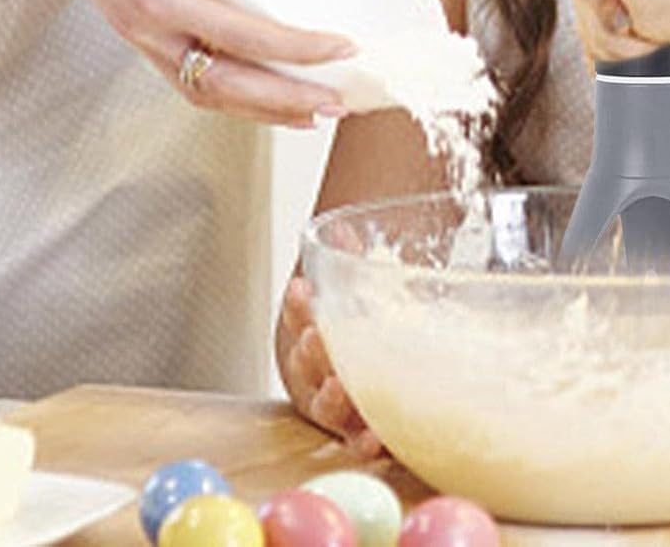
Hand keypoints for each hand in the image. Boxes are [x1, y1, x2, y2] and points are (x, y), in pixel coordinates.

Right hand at [2, 0, 354, 126]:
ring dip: (262, 106)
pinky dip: (230, 92)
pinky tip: (255, 86)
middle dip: (289, 99)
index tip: (341, 47)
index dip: (297, 48)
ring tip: (310, 110)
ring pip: (208, 90)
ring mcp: (138, 31)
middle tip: (341, 102)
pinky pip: (189, 76)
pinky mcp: (136, 24)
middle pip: (229, 85)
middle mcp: (146, 26)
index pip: (243, 36)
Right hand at [277, 276, 382, 458]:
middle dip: (310, 350)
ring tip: (337, 387)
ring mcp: (332, 406)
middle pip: (305, 364)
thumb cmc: (355, 325)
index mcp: (309, 334)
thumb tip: (340, 229)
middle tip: (316, 337)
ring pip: (324, 405)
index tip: (300, 289)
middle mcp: (314, 374)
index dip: (297, 306)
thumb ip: (349, 261)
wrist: (357, 370)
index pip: (297, 317)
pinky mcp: (355, 432)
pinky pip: (355, 439)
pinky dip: (361, 440)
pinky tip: (372, 438)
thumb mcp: (356, 290)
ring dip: (330, 397)